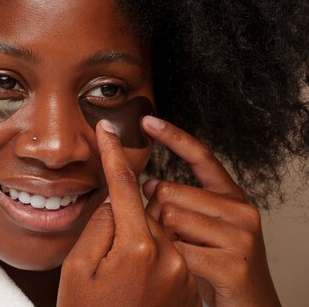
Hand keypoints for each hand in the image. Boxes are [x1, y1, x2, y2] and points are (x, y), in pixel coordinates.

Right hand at [57, 119, 201, 306]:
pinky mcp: (187, 284)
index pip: (125, 185)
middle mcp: (169, 255)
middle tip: (104, 252)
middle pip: (143, 208)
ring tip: (118, 274)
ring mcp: (182, 271)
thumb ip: (100, 224)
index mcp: (138, 246)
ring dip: (137, 236)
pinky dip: (149, 253)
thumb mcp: (79, 267)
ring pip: (156, 229)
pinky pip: (167, 250)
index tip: (108, 129)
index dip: (113, 153)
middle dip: (123, 215)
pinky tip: (133, 280)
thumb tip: (115, 197)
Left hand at [141, 116, 280, 306]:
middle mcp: (241, 210)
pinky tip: (183, 267)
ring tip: (179, 254)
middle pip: (170, 192)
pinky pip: (176, 248)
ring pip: (169, 218)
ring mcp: (240, 236)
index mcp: (232, 196)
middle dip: (154, 214)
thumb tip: (148, 183)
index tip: (146, 120)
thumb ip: (182, 202)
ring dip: (162, 237)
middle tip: (166, 237)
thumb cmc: (217, 264)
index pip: (200, 156)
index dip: (173, 136)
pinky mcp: (232, 263)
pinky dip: (169, 258)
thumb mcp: (201, 226)